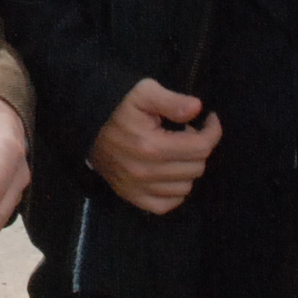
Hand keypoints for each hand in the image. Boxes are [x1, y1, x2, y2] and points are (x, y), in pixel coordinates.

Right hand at [88, 77, 219, 215]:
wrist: (85, 123)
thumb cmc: (118, 106)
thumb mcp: (143, 92)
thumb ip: (172, 101)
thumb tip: (198, 109)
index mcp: (151, 146)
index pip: (200, 147)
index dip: (212, 131)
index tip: (210, 120)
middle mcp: (145, 172)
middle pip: (196, 167)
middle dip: (199, 148)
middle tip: (188, 133)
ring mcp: (137, 188)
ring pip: (185, 187)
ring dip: (187, 169)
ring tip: (177, 151)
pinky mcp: (130, 197)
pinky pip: (165, 205)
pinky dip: (174, 192)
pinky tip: (170, 174)